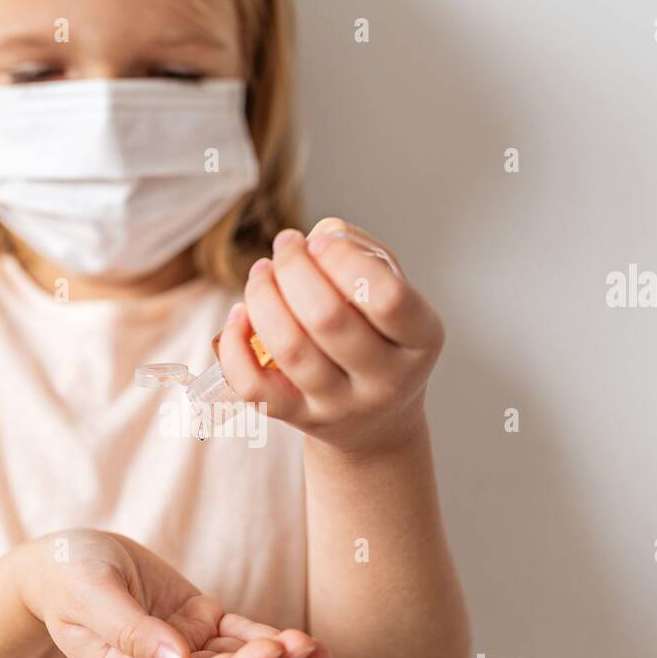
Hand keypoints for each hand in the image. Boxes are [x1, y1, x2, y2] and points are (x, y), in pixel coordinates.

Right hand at [17, 529, 328, 657]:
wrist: (62, 560)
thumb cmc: (67, 575)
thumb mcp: (90, 595)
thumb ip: (129, 632)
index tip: (267, 653)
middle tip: (302, 647)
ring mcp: (184, 646)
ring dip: (277, 657)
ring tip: (315, 648)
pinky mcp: (198, 621)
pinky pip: (240, 635)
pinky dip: (271, 639)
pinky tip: (309, 645)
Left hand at [217, 217, 443, 456]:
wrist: (375, 421)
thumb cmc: (379, 337)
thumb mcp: (392, 294)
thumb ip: (364, 254)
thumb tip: (321, 236)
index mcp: (420, 341)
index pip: (388, 299)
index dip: (344, 260)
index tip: (319, 240)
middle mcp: (385, 381)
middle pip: (329, 318)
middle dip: (294, 268)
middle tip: (285, 245)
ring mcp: (340, 405)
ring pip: (290, 348)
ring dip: (263, 297)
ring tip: (262, 272)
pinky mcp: (299, 418)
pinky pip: (255, 386)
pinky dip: (235, 345)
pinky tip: (240, 315)